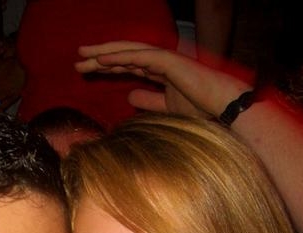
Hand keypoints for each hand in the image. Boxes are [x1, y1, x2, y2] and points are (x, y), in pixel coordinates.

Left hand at [75, 41, 252, 119]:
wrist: (224, 109)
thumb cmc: (202, 110)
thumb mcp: (167, 108)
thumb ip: (148, 101)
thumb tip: (129, 96)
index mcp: (158, 71)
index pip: (127, 65)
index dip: (106, 66)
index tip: (85, 70)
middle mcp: (159, 62)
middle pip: (123, 56)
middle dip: (100, 57)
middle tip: (77, 61)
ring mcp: (165, 59)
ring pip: (129, 52)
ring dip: (105, 52)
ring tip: (83, 54)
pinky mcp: (170, 62)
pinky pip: (140, 56)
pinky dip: (120, 56)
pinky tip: (102, 58)